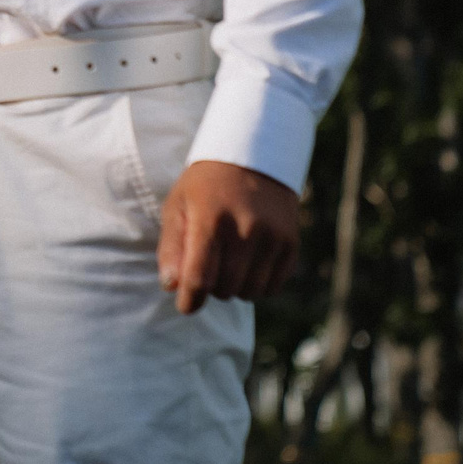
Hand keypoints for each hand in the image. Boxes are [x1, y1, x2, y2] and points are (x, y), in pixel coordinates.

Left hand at [156, 159, 300, 314]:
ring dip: (234, 287)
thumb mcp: (177, 206)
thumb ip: (171, 247)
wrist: (252, 158)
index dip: (189, 300)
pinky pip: (272, 287)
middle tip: (207, 265)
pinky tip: (248, 263)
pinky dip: (257, 284)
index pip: (200, 277)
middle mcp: (245, 229)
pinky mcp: (291, 243)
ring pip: (250, 292)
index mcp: (210, 219)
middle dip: (211, 286)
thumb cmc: (205, 187)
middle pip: (224, 289)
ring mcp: (272, 236)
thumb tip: (171, 286)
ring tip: (227, 263)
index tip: (185, 305)